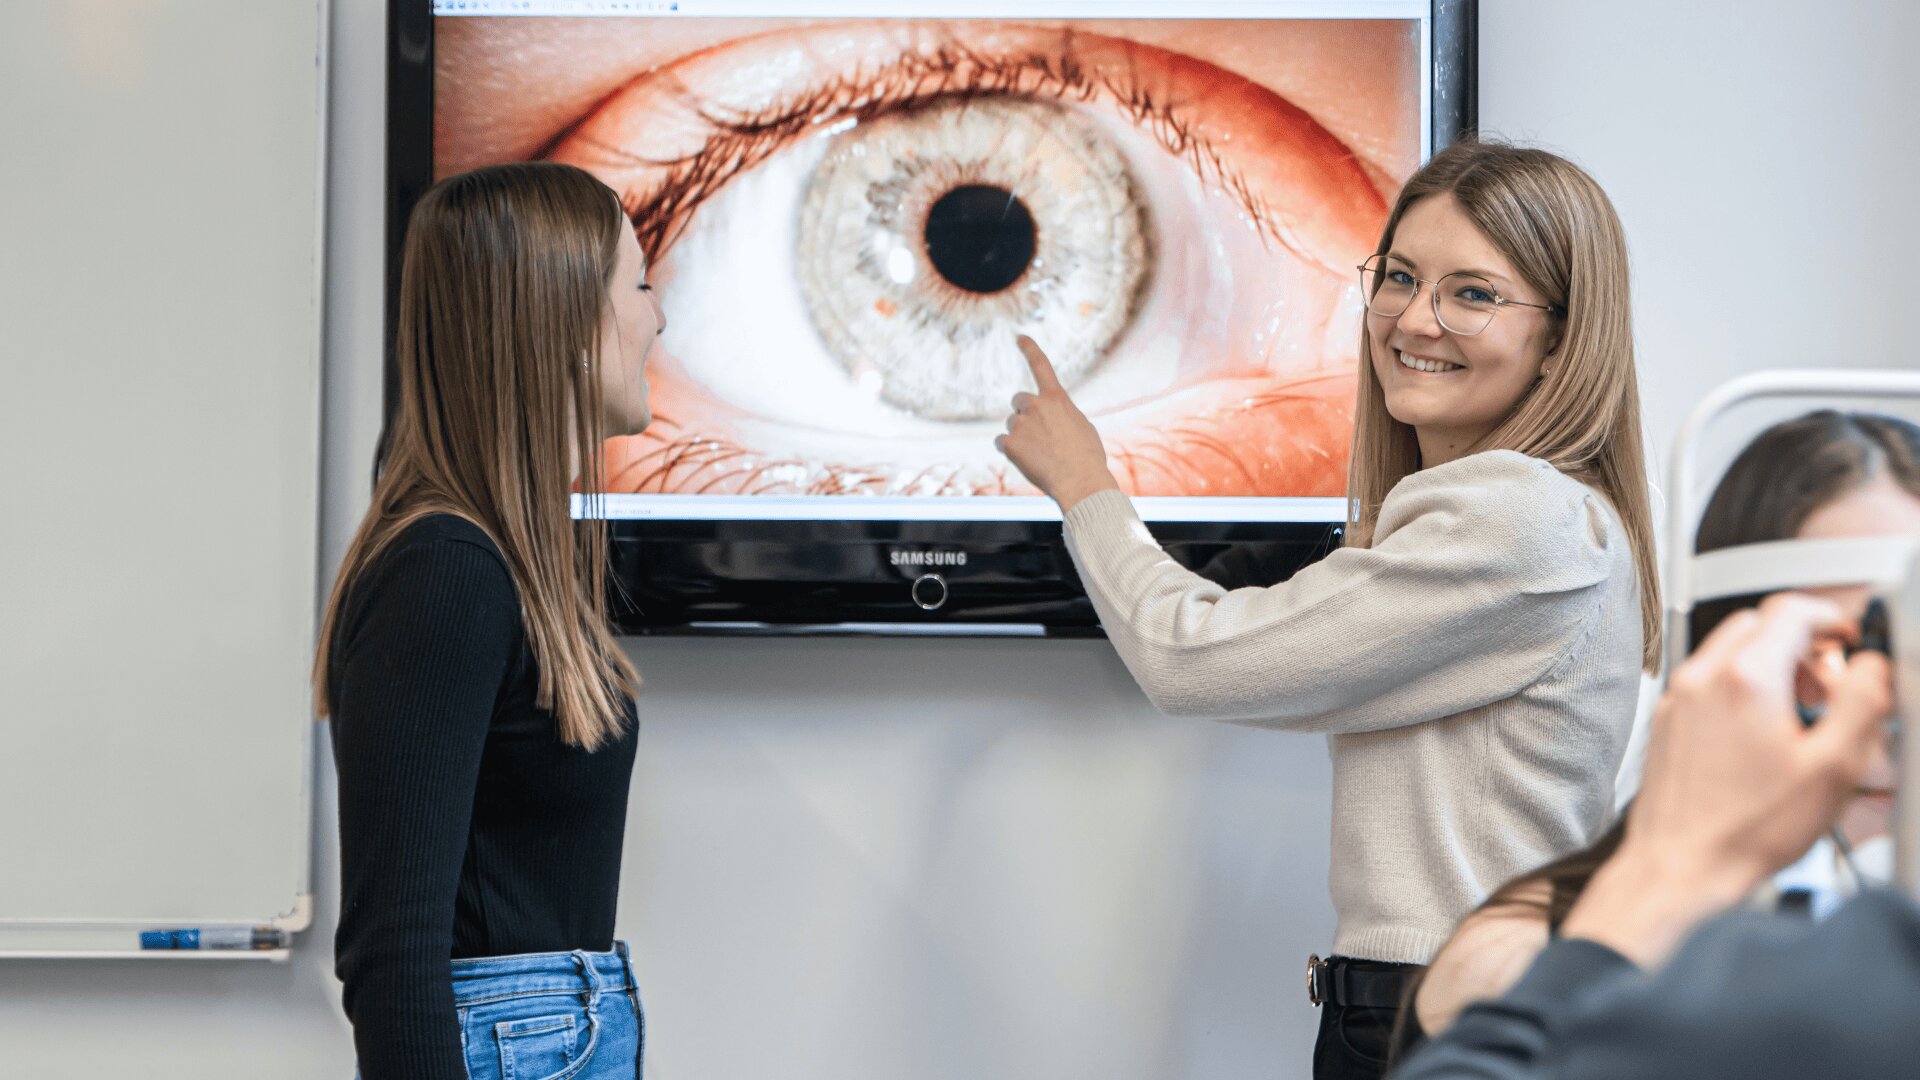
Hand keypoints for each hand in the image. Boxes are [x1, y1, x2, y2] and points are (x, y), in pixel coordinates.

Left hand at [993, 335, 1119, 510]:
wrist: (1080, 481)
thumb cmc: (1087, 458)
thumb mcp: (1082, 428)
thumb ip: (1062, 416)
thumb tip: (1050, 421)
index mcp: (1057, 399)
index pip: (1041, 366)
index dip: (1030, 349)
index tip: (1019, 337)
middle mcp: (1035, 405)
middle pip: (1019, 401)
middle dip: (1024, 413)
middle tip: (1038, 434)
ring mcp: (1020, 424)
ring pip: (1013, 425)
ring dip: (1021, 436)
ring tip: (1041, 455)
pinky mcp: (1009, 443)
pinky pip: (1001, 442)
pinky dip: (1011, 451)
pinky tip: (1028, 461)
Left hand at [1560, 593, 1892, 966]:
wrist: (1682, 865)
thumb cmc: (1747, 828)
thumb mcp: (1833, 767)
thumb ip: (1862, 703)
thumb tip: (1872, 666)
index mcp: (1746, 678)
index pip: (1792, 610)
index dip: (1831, 618)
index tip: (1849, 640)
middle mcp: (1703, 678)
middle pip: (1759, 624)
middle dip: (1802, 644)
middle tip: (1829, 685)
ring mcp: (1679, 698)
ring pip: (1729, 650)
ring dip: (1771, 664)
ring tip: (1799, 713)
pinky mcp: (1667, 720)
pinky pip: (1708, 681)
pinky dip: (1740, 687)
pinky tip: (1761, 733)